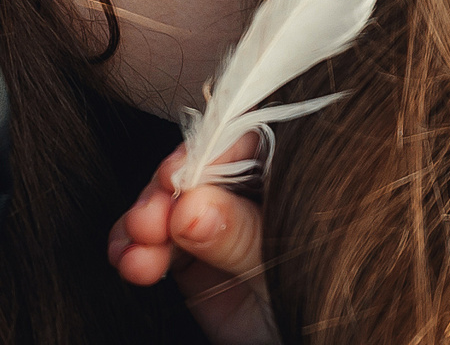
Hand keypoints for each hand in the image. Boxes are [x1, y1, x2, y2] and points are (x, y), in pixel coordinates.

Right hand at [109, 138, 277, 344]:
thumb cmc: (320, 308)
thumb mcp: (283, 270)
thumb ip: (241, 236)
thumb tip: (190, 206)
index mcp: (292, 179)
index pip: (247, 141)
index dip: (204, 153)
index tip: (173, 177)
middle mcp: (253, 194)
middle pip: (198, 169)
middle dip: (163, 196)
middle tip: (146, 224)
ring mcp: (220, 223)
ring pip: (168, 203)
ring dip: (142, 225)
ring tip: (134, 258)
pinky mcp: (193, 257)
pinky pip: (155, 240)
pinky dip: (134, 248)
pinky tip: (129, 262)